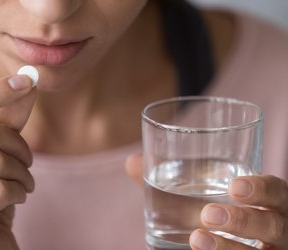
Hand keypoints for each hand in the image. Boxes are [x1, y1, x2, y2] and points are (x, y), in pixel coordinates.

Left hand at [125, 154, 287, 249]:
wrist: (219, 240)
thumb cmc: (212, 208)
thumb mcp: (195, 193)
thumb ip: (167, 177)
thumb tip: (132, 161)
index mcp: (266, 200)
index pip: (276, 191)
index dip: (261, 189)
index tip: (234, 187)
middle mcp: (275, 227)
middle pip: (273, 225)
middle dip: (244, 221)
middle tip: (207, 214)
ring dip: (230, 248)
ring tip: (196, 239)